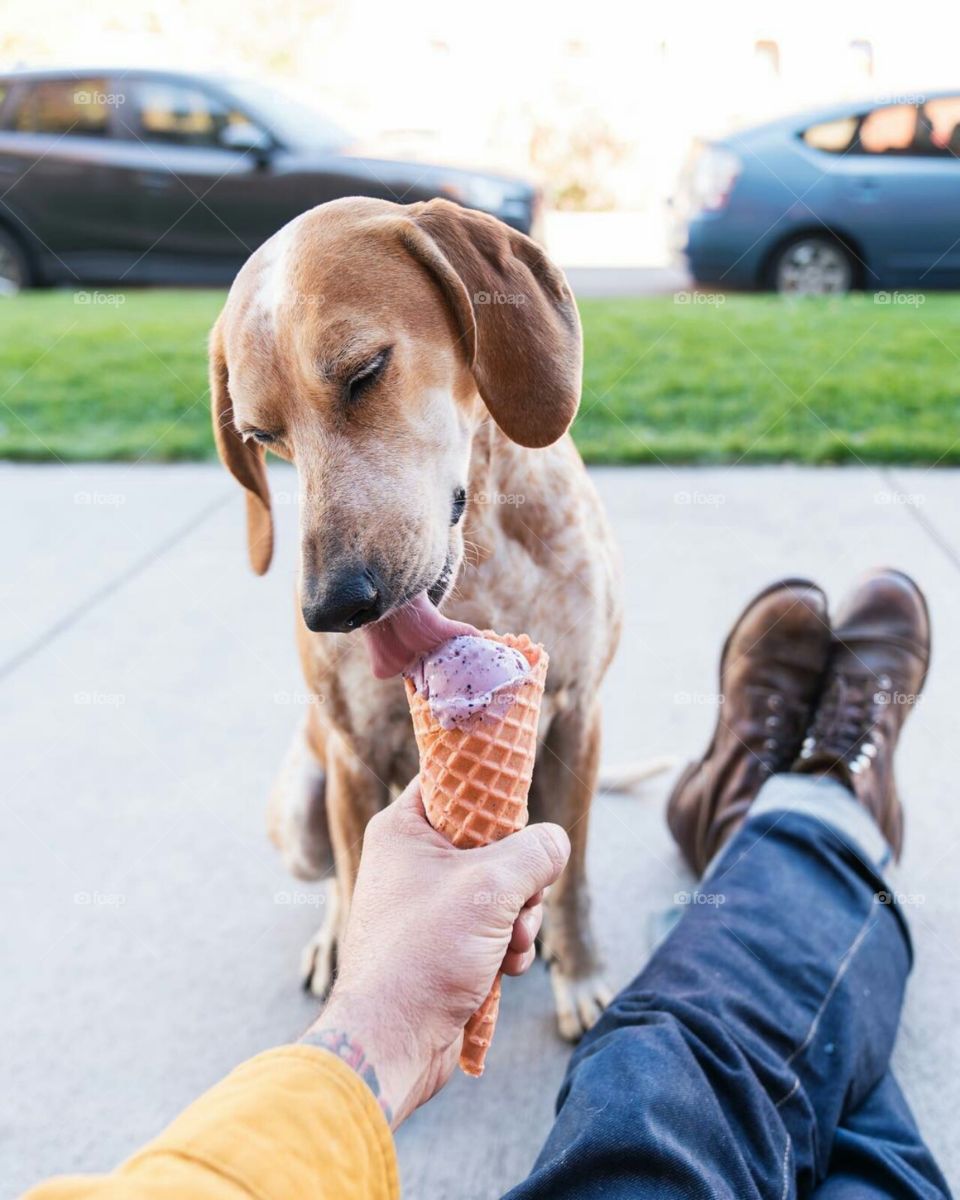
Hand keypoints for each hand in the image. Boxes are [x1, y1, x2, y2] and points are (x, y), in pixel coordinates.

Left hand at [302, 777, 568, 1126]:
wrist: (391, 1041)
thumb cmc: (426, 952)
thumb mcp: (492, 887)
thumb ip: (535, 851)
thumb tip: (555, 841)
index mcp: (404, 828)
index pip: (454, 783)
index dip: (492, 792)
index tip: (522, 812)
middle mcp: (411, 860)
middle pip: (491, 841)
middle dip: (521, 878)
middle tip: (520, 902)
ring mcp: (427, 904)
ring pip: (499, 888)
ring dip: (520, 918)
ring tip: (511, 945)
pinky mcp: (442, 943)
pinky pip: (491, 927)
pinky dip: (506, 945)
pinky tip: (504, 969)